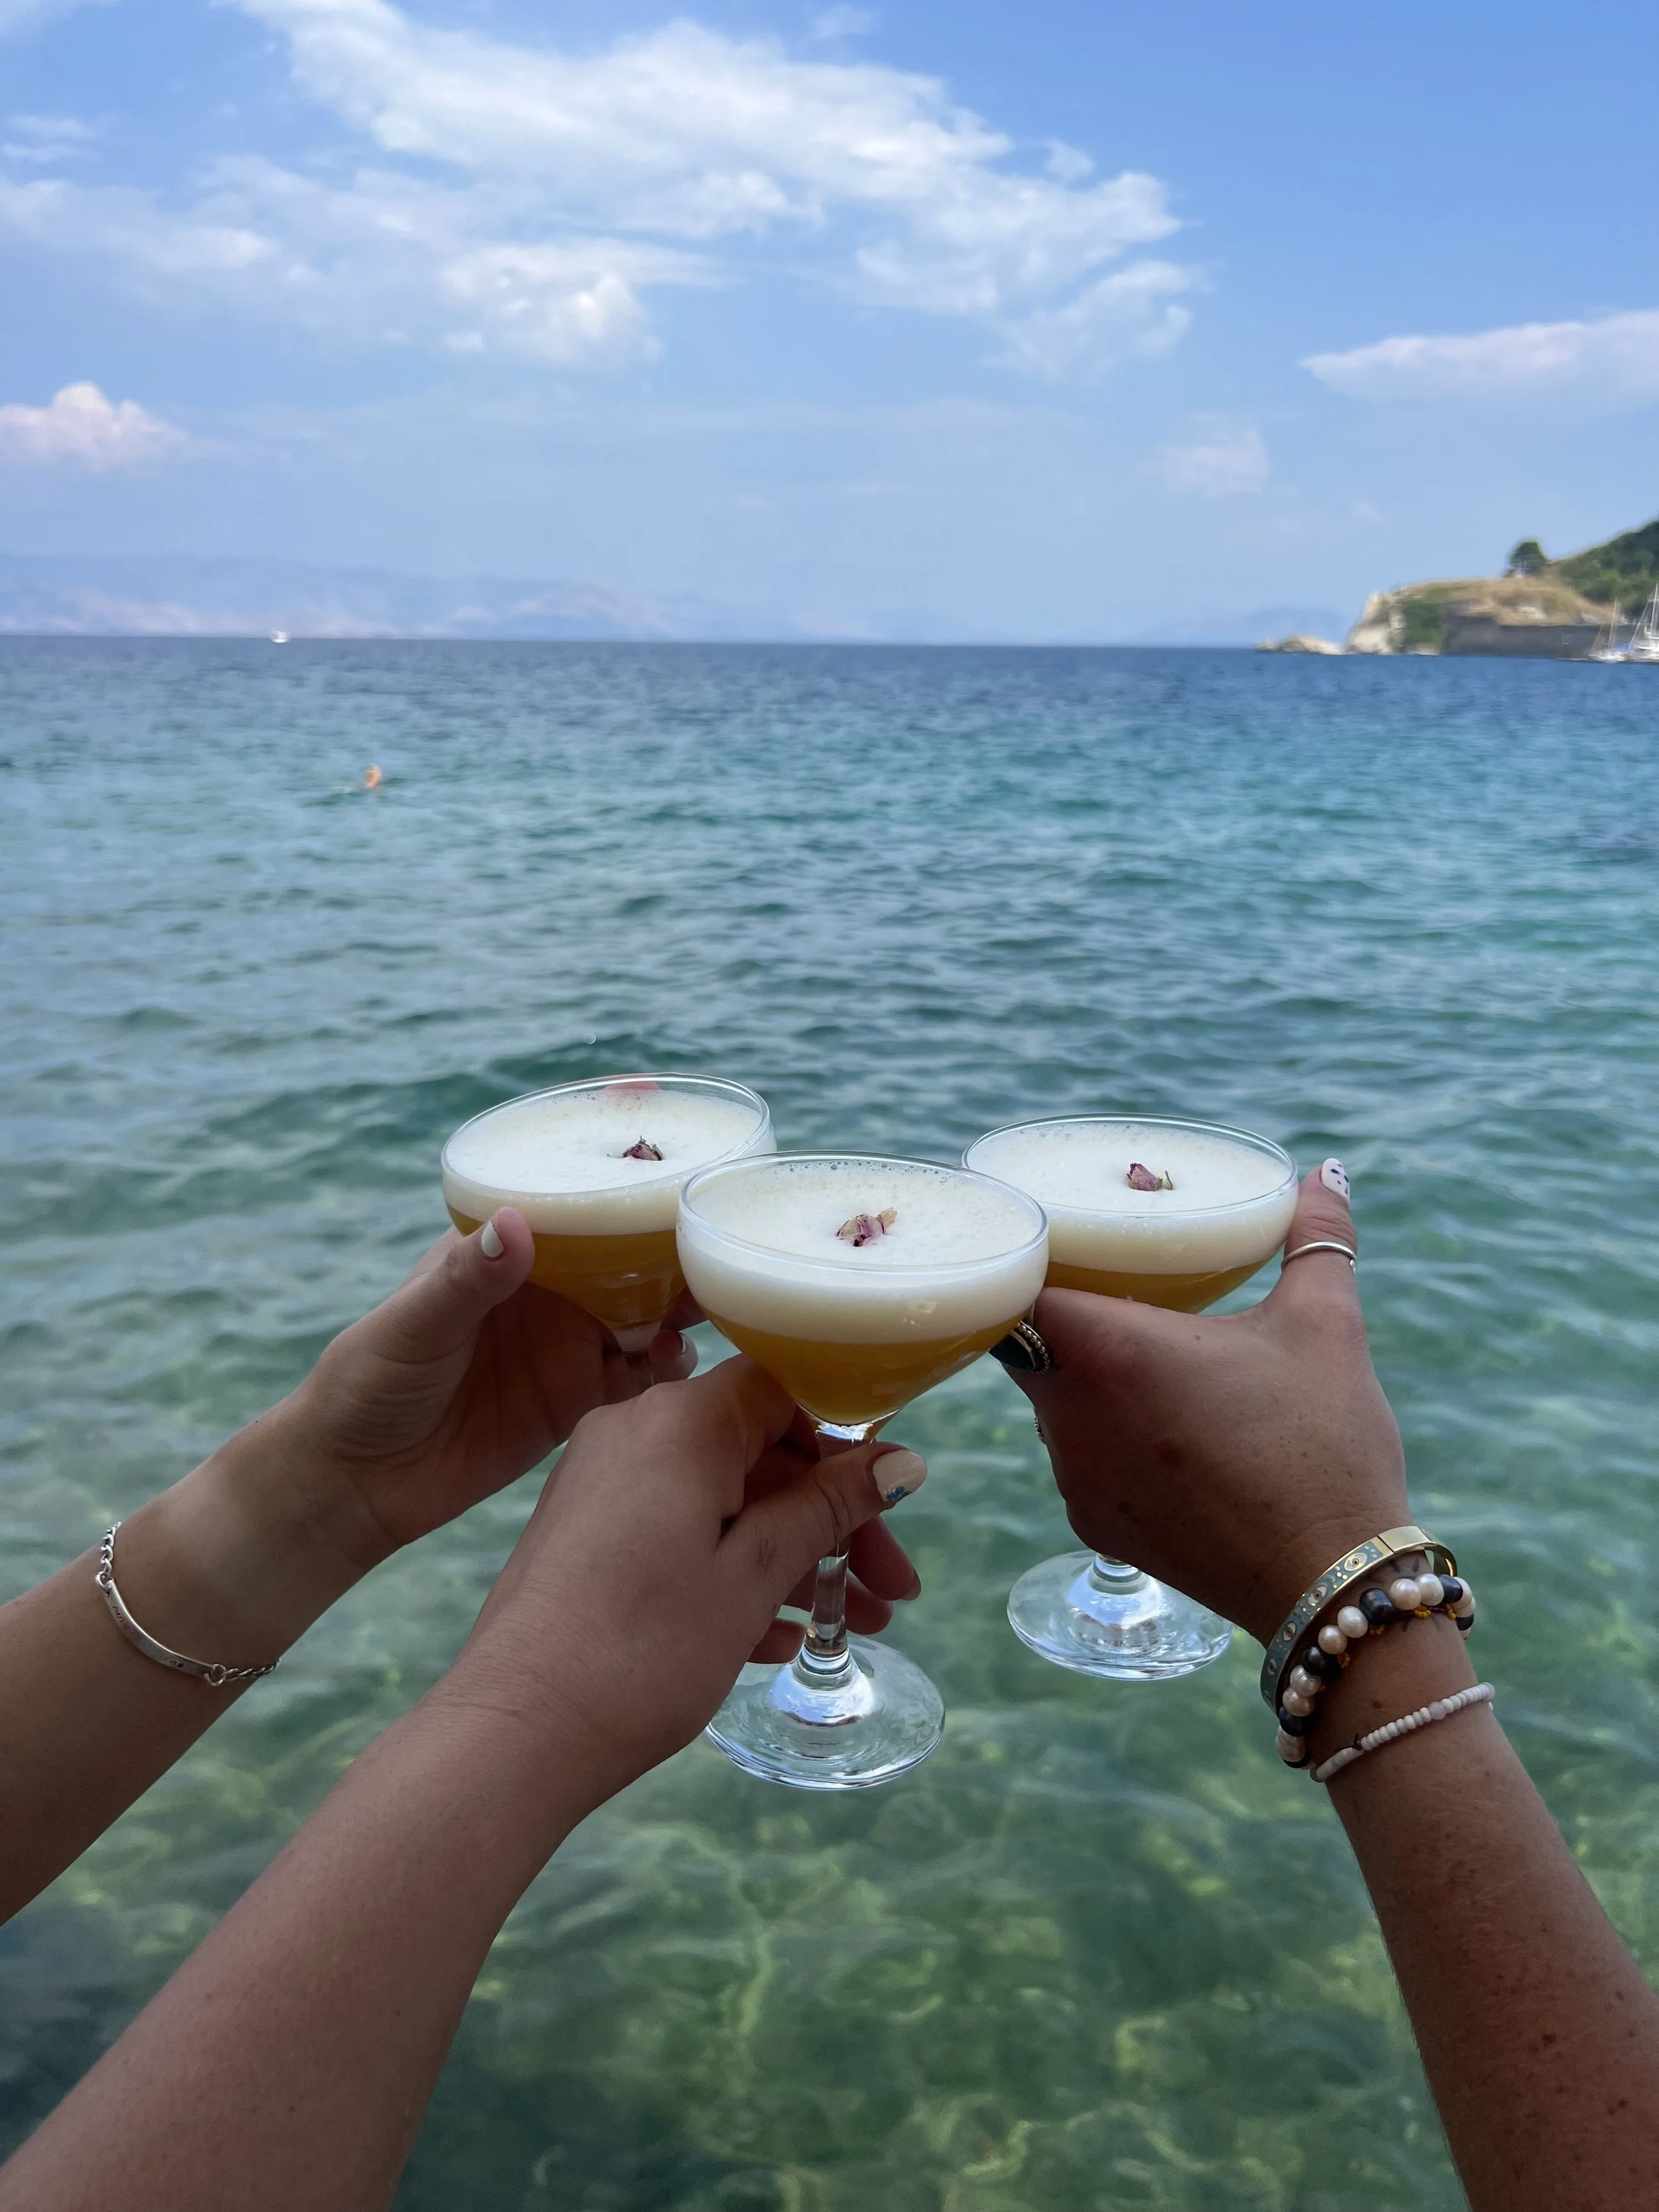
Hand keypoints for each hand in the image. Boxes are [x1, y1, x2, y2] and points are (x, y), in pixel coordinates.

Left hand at [275, 1208, 696, 1571]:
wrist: (359, 1483)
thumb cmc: (367, 1383)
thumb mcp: (411, 1325)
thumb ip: (466, 1279)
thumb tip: (517, 1224)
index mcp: (506, 1247)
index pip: (573, 1197)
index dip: (623, 1174)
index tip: (673, 1153)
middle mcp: (548, 1287)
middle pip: (627, 1253)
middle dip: (672, 1246)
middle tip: (716, 1250)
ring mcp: (568, 1341)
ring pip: (646, 1310)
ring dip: (680, 1305)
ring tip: (706, 1309)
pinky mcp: (579, 1398)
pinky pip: (639, 1376)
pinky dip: (667, 1367)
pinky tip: (676, 1365)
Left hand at [446, 1356, 927, 1796]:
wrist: (513, 1731)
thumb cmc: (644, 1649)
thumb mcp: (752, 1576)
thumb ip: (825, 1509)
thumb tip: (901, 1462)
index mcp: (680, 1419)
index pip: (785, 1389)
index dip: (847, 1442)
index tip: (893, 1507)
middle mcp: (635, 1428)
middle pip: (759, 1452)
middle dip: (831, 1521)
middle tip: (890, 1594)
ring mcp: (601, 1481)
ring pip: (721, 1499)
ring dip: (789, 1556)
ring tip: (847, 1626)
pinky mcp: (583, 1531)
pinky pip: (676, 1530)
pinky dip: (729, 1572)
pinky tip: (774, 1641)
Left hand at [1010, 1165, 1407, 1643]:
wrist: (1333, 1582)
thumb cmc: (1324, 1445)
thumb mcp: (1325, 1325)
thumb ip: (1317, 1238)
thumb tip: (1326, 1173)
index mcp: (1109, 1352)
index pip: (1023, 1289)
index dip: (1035, 1262)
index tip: (1065, 1244)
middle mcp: (1071, 1415)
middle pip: (1030, 1344)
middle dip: (1066, 1316)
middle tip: (1115, 1287)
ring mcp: (1075, 1478)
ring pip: (1053, 1404)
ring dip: (1086, 1380)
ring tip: (1149, 1360)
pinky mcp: (1094, 1527)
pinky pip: (1078, 1460)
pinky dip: (1107, 1438)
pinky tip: (1165, 1432)